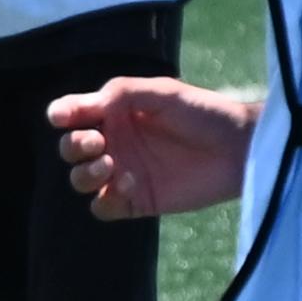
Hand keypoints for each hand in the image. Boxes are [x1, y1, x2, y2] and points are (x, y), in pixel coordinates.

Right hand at [50, 77, 256, 219]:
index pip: (72, 114)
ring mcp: (122, 174)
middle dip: (75, 145)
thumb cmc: (202, 112)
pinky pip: (102, 208)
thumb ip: (119, 94)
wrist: (239, 148)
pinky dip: (106, 198)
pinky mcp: (136, 202)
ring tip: (111, 163)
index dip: (62, 114)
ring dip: (86, 173)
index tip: (65, 116)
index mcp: (115, 113)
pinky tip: (129, 183)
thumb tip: (81, 108)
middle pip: (69, 149)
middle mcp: (114, 143)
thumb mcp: (160, 92)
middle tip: (99, 142)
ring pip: (79, 180)